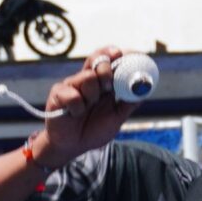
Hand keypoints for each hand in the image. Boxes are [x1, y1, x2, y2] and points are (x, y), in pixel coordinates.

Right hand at [31, 48, 139, 168]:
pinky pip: (73, 95)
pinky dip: (77, 108)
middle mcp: (88, 79)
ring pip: (87, 77)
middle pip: (97, 60)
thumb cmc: (93, 130)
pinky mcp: (58, 93)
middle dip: (106, 70)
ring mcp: (72, 84)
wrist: (71, 146)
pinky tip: (74, 114)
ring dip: (92, 96)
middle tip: (107, 87)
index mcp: (103, 83)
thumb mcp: (116, 118)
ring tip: (87, 108)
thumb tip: (143, 90)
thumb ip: (129, 103)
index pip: (109, 60)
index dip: (117, 54)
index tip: (124, 54)